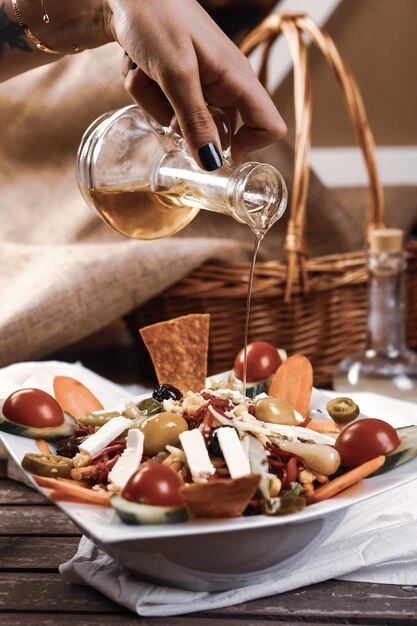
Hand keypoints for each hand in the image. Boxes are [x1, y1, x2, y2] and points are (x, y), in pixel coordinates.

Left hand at [104, 0, 285, 169]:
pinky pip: (165, 106)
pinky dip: (148, 92)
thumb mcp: (176, 74)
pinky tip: (140, 67)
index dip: (250, 146)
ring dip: (155, 102)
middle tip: (165, 96)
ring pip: (183, 120)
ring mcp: (200, 82)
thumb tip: (212, 164)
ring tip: (147, 71)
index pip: (270, 126)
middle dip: (181, 123)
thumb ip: (195, 122)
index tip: (215, 153)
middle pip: (214, 130)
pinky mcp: (179, 79)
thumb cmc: (156, 18)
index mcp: (237, 78)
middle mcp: (224, 84)